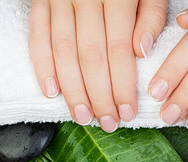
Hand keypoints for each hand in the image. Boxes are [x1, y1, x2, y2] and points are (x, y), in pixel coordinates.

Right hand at [29, 0, 166, 131]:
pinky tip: (51, 91)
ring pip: (63, 52)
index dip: (122, 86)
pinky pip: (36, 36)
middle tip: (107, 123)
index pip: (119, 51)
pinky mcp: (40, 0)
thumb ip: (150, 15)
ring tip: (83, 117)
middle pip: (90, 57)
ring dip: (73, 90)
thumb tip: (141, 52)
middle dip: (99, 96)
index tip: (128, 112)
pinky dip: (42, 65)